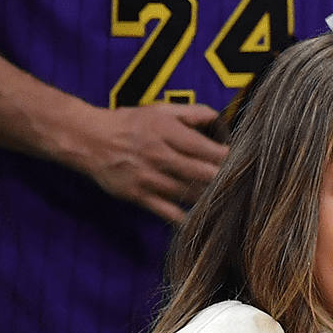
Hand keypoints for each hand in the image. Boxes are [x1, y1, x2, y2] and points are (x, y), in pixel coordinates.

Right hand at [69, 103, 228, 222]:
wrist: (88, 139)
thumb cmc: (128, 123)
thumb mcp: (159, 110)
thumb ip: (191, 114)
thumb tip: (219, 118)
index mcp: (168, 132)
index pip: (208, 150)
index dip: (230, 159)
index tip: (244, 163)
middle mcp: (160, 156)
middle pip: (204, 174)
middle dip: (226, 181)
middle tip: (243, 186)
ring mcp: (150, 179)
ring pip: (190, 195)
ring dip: (211, 200)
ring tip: (230, 204)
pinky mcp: (140, 197)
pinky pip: (170, 214)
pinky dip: (188, 219)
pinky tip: (204, 222)